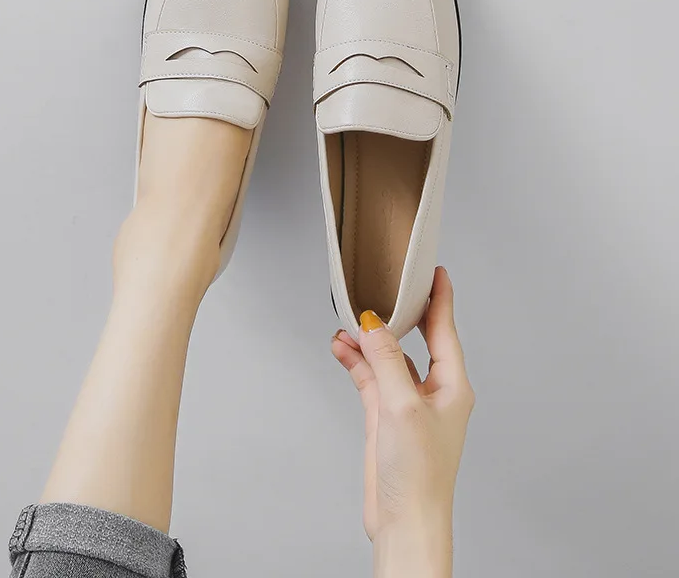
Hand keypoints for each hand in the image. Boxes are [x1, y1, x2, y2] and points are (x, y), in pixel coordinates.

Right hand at [331, 267, 473, 576]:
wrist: (404, 521)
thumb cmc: (419, 474)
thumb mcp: (402, 406)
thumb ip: (386, 360)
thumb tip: (372, 324)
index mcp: (452, 385)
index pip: (445, 330)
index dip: (440, 299)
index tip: (435, 272)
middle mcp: (433, 391)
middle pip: (413, 340)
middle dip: (395, 316)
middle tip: (382, 288)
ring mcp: (407, 403)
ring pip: (386, 359)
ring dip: (366, 342)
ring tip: (345, 324)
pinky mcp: (386, 417)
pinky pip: (370, 378)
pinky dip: (356, 362)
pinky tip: (341, 349)